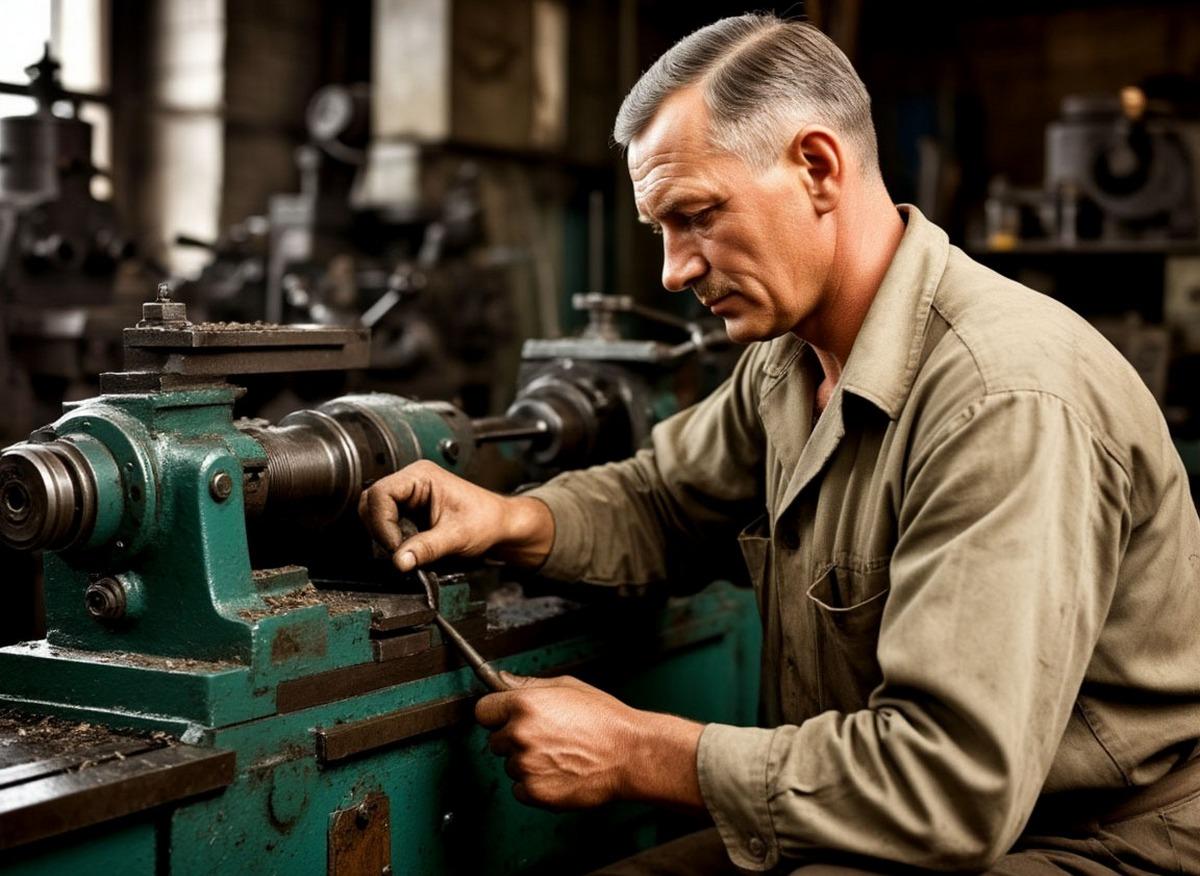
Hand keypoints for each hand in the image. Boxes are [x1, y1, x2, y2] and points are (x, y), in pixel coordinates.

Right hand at [357, 461, 552, 571]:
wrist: (500, 526)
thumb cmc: (486, 520)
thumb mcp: (457, 536)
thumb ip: (426, 548)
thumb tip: (399, 561)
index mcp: (421, 475)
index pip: (381, 493)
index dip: (382, 523)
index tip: (395, 546)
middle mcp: (410, 482)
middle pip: (371, 503)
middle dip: (380, 530)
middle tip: (398, 551)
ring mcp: (407, 496)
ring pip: (374, 514)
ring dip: (384, 536)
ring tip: (407, 550)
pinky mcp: (407, 512)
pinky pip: (385, 525)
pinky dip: (391, 540)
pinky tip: (409, 548)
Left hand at [475, 673, 705, 810]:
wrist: (629, 754)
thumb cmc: (604, 719)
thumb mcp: (568, 687)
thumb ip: (529, 685)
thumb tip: (502, 681)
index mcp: (525, 705)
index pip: (483, 711)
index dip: (496, 714)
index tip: (507, 718)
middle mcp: (520, 734)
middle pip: (495, 740)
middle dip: (514, 739)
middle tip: (546, 737)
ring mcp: (526, 765)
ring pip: (509, 765)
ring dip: (526, 763)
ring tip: (559, 755)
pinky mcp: (535, 792)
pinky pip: (519, 789)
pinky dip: (534, 785)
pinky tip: (558, 773)